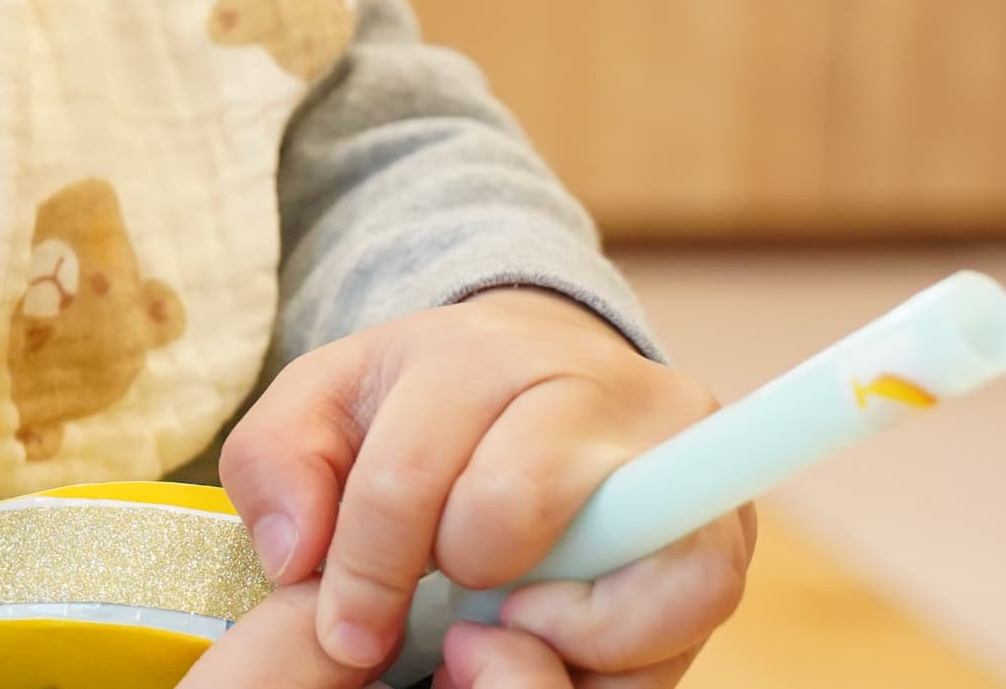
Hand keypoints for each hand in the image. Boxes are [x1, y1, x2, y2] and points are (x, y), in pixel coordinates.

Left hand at [215, 288, 753, 687]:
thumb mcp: (332, 403)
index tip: (348, 629)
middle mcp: (595, 387)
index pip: (409, 478)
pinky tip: (567, 640)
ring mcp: (677, 457)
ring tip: (514, 626)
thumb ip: (280, 459)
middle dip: (461, 581)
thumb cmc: (430, 404)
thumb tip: (295, 556)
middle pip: (512, 507)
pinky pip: (695, 610)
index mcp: (482, 351)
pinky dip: (625, 654)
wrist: (547, 372)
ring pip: (637, 572)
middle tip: (445, 609)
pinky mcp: (726, 525)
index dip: (366, 573)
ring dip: (562, 633)